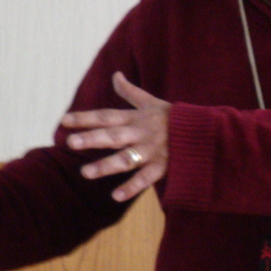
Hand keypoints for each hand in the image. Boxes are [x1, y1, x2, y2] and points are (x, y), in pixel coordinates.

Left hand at [61, 72, 170, 201]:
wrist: (205, 132)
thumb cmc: (175, 118)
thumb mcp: (152, 102)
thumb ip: (130, 92)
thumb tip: (115, 74)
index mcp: (137, 118)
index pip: (107, 116)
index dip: (86, 118)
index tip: (64, 120)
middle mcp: (142, 133)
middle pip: (113, 135)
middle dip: (92, 138)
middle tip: (71, 142)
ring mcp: (152, 151)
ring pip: (127, 158)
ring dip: (106, 166)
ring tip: (86, 172)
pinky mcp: (163, 167)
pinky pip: (146, 178)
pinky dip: (132, 187)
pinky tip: (116, 196)